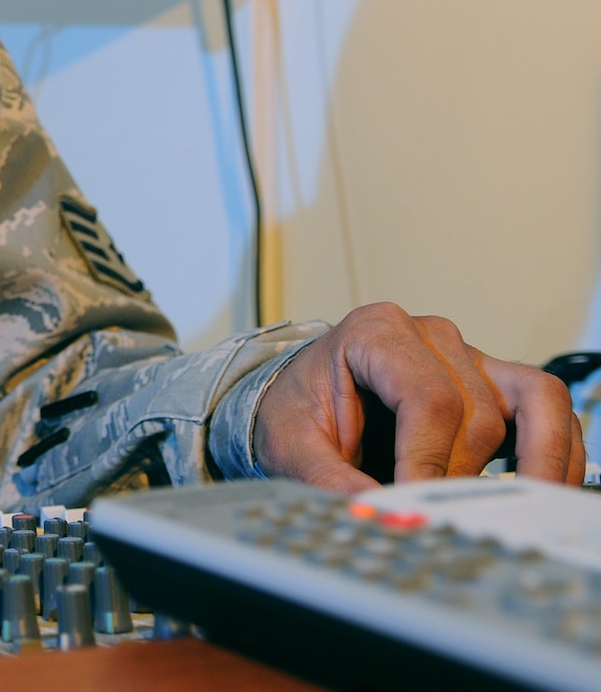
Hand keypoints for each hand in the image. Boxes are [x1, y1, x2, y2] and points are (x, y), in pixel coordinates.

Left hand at [256, 302, 585, 491]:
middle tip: (434, 515)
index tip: (418, 503)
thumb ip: (327, 480)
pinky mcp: (495, 382)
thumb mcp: (291, 445)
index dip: (431, 459)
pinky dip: (556, 451)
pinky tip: (546, 491)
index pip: (429, 398)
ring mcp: (469, 356)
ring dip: (520, 468)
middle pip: (475, 415)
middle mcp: (430, 335)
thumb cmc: (299, 413)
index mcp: (376, 332)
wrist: (301, 402)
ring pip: (526, 411)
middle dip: (458, 475)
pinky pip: (548, 408)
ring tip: (509, 513)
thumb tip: (376, 515)